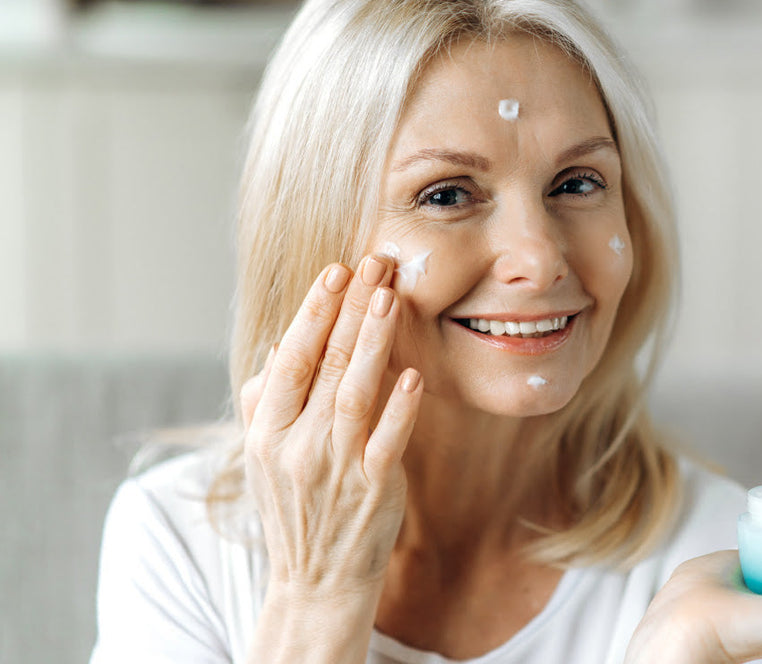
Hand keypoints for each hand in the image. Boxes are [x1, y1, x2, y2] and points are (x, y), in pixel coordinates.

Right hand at [240, 257, 421, 603]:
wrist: (316, 580)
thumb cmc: (295, 507)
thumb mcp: (264, 459)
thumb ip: (265, 405)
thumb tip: (274, 352)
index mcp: (267, 432)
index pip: (289, 359)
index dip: (313, 312)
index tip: (335, 271)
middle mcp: (295, 445)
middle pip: (323, 364)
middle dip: (349, 309)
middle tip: (373, 263)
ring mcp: (335, 467)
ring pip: (355, 392)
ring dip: (373, 342)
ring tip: (390, 297)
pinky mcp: (373, 488)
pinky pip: (387, 440)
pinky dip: (400, 407)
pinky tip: (413, 374)